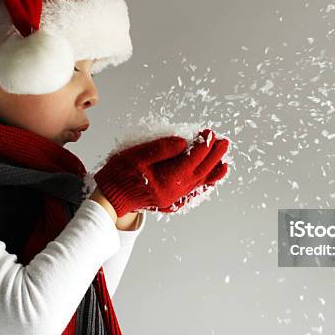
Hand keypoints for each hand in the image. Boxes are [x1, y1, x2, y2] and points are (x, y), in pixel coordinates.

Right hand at [94, 129, 228, 216]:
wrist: (109, 198)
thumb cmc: (119, 174)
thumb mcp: (136, 155)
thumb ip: (161, 148)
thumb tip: (184, 142)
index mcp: (166, 180)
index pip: (192, 160)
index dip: (203, 145)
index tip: (209, 132)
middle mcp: (174, 192)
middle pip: (200, 172)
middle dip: (214, 156)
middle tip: (224, 142)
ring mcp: (173, 199)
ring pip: (199, 183)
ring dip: (212, 170)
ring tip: (224, 160)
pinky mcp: (171, 202)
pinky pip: (193, 191)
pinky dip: (204, 184)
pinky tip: (210, 177)